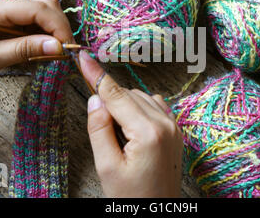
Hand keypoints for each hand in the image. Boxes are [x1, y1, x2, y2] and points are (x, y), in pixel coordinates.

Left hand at [0, 0, 73, 100]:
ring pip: (39, 17)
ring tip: (56, 54)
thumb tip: (57, 46)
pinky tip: (44, 54)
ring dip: (52, 33)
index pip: (35, 7)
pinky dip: (42, 40)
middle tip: (64, 50)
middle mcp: (0, 8)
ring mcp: (3, 18)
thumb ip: (23, 49)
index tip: (67, 46)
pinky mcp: (5, 30)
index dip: (56, 25)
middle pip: (41, 5)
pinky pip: (31, 29)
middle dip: (57, 25)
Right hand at [79, 50, 182, 196]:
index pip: (116, 94)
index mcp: (148, 132)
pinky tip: (133, 127)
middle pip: (128, 95)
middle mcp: (165, 123)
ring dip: (124, 106)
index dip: (97, 74)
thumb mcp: (107, 166)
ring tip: (119, 137)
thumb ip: (99, 129)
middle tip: (102, 128)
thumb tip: (95, 99)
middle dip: (110, 102)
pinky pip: (154, 105)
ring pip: (140, 97)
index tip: (83, 56)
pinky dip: (139, 108)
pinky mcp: (176, 130)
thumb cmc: (132, 196)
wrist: (158, 212)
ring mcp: (174, 126)